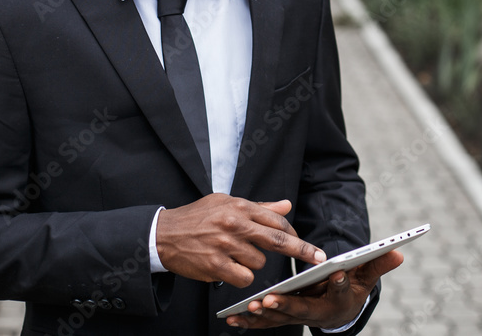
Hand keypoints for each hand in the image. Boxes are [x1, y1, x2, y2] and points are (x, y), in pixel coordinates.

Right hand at [155, 194, 325, 286]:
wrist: (163, 233)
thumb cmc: (197, 217)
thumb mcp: (226, 203)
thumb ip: (258, 207)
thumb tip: (286, 205)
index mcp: (239, 206)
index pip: (277, 220)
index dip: (295, 235)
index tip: (309, 246)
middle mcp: (234, 223)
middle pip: (278, 240)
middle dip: (302, 251)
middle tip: (318, 259)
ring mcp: (225, 245)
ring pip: (259, 262)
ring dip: (252, 263)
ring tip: (234, 255)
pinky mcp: (216, 265)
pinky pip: (244, 277)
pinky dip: (241, 276)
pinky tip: (228, 268)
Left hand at [225, 249, 403, 330]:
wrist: (341, 312)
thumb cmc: (352, 289)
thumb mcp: (367, 277)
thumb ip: (378, 265)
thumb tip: (399, 252)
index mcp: (338, 300)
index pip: (340, 291)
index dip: (340, 284)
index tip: (336, 274)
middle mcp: (317, 312)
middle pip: (302, 310)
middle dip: (285, 305)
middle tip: (270, 299)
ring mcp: (298, 317)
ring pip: (280, 318)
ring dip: (264, 316)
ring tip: (248, 308)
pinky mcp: (283, 318)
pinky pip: (266, 323)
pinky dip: (249, 323)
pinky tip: (232, 319)